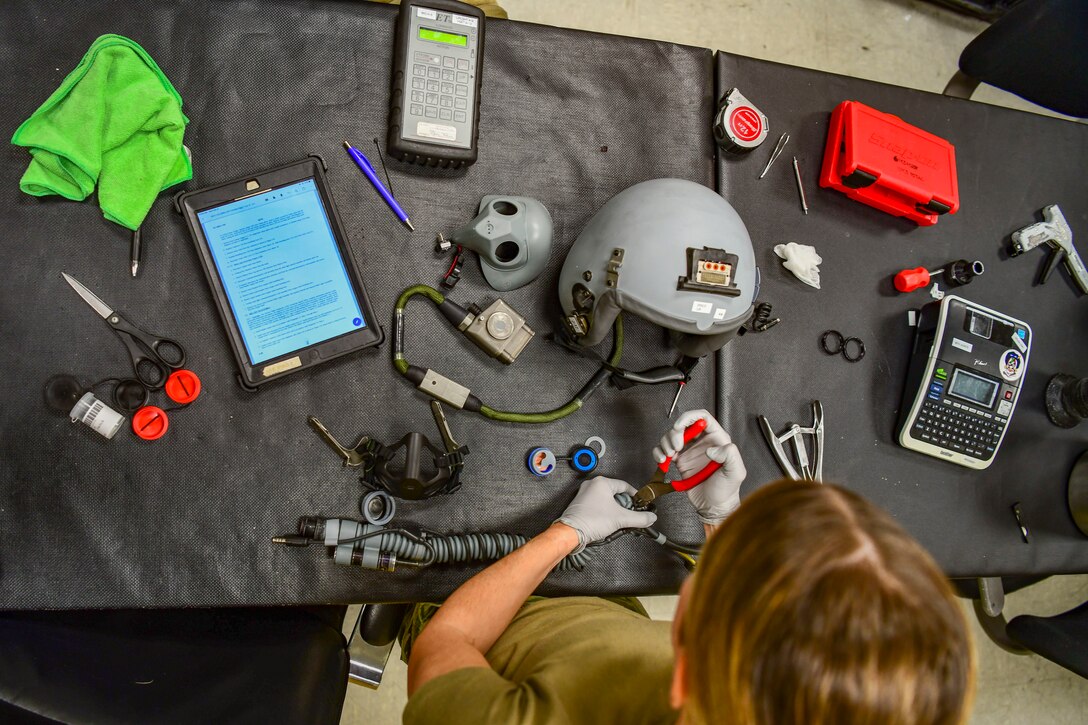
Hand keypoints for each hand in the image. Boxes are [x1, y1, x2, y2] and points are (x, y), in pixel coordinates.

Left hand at [557, 477, 657, 552]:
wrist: (572, 532)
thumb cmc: (591, 520)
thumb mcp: (621, 518)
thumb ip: (639, 518)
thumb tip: (650, 517)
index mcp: (601, 483)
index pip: (624, 486)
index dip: (635, 496)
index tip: (640, 504)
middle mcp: (592, 485)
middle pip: (615, 493)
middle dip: (624, 505)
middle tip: (630, 515)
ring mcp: (585, 494)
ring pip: (606, 500)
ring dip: (615, 510)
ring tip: (619, 520)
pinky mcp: (581, 504)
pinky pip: (598, 505)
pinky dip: (605, 512)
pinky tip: (608, 522)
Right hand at [653, 409, 745, 524]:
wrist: (714, 507)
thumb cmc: (727, 490)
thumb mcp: (736, 472)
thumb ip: (730, 455)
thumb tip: (712, 449)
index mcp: (717, 439)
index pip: (702, 417)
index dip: (689, 417)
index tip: (680, 426)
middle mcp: (702, 442)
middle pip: (683, 425)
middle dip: (674, 433)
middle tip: (676, 447)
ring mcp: (689, 451)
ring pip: (671, 436)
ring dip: (665, 443)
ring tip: (669, 456)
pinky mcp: (679, 461)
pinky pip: (665, 450)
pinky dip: (659, 452)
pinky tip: (663, 460)